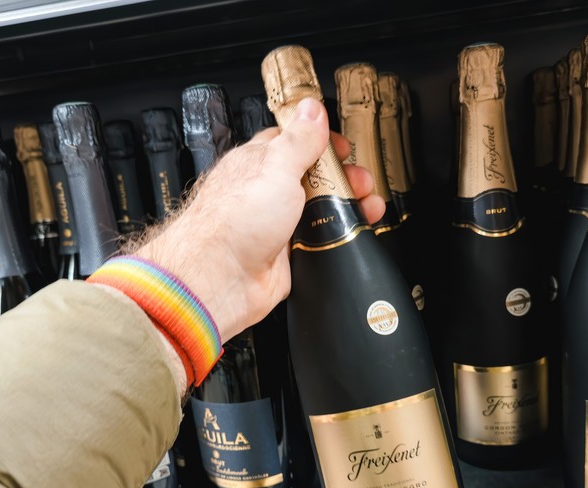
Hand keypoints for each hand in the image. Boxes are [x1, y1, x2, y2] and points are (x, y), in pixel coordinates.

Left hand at [133, 97, 384, 342]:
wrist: (221, 279)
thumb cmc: (232, 224)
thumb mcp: (274, 168)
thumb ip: (298, 140)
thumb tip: (311, 108)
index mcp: (259, 163)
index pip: (295, 142)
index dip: (323, 143)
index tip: (344, 149)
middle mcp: (268, 192)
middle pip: (315, 177)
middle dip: (343, 178)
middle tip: (359, 182)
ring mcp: (278, 224)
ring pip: (321, 210)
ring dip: (347, 207)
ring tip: (367, 207)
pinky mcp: (288, 254)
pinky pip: (320, 240)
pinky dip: (338, 236)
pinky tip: (351, 232)